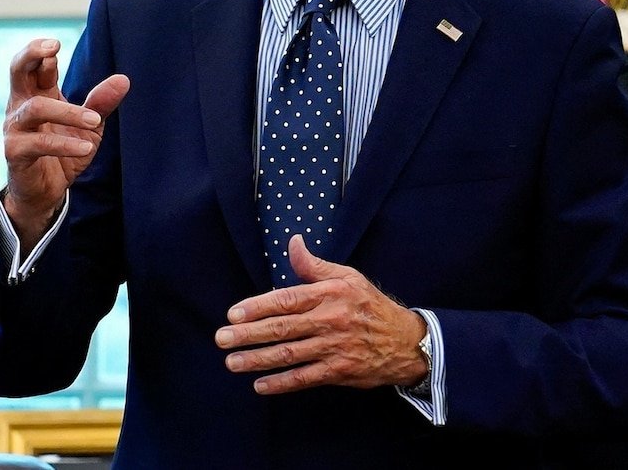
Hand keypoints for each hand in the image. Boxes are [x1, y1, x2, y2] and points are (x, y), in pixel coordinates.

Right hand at [0, 38, 129, 248]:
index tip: (56, 44)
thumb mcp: (89, 127)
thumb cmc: (64, 152)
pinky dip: (64, 144)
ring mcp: (15, 128)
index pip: (34, 64)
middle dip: (31, 55)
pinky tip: (86, 149)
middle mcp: (21, 106)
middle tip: (51, 48)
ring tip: (94, 121)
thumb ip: (101, 103)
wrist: (45, 192)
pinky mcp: (15, 152)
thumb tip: (124, 79)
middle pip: (16, 71)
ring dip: (68, 112)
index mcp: (37, 94)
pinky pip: (39, 143)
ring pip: (35, 108)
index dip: (41, 51)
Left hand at [215, 236, 428, 393]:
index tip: (234, 314)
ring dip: (258, 359)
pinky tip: (260, 384)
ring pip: (289, 354)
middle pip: (282, 328)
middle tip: (222, 338)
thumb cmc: (370, 305)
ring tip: (232, 362)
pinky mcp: (338, 371)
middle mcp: (330, 320)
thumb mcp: (348, 277)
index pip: (287, 299)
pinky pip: (305, 378)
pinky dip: (281, 383)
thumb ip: (315, 265)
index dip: (258, 306)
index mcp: (330, 294)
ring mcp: (334, 347)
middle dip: (249, 334)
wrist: (405, 341)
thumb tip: (293, 242)